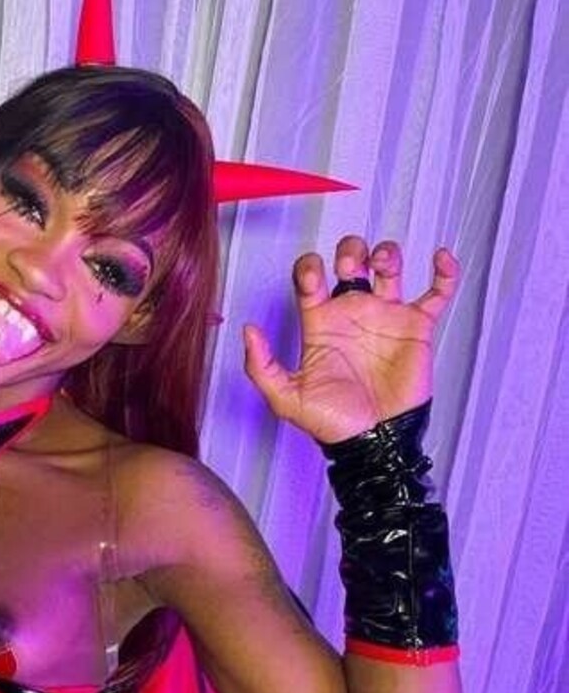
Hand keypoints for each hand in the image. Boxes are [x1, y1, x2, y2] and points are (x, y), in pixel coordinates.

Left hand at [242, 235, 459, 442]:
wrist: (373, 441)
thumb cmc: (332, 423)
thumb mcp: (285, 397)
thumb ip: (261, 366)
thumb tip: (248, 330)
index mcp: (321, 323)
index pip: (310, 279)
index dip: (309, 267)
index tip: (313, 275)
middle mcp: (352, 314)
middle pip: (352, 262)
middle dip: (351, 251)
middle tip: (351, 265)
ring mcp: (385, 317)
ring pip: (390, 268)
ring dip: (388, 253)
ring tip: (383, 263)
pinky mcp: (416, 328)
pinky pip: (437, 293)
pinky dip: (444, 272)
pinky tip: (440, 258)